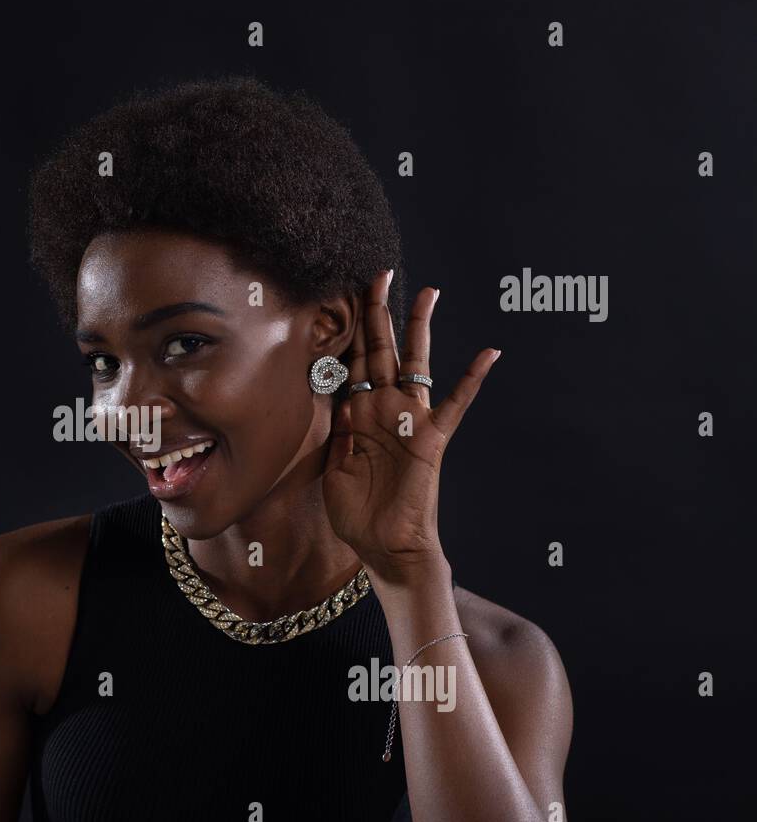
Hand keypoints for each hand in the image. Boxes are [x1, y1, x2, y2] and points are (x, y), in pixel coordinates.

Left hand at [322, 269, 498, 585]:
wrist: (385, 548)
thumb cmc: (359, 514)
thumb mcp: (333, 466)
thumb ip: (336, 430)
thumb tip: (334, 397)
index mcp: (358, 415)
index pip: (352, 362)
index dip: (348, 331)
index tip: (344, 296)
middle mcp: (385, 410)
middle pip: (381, 350)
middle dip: (378, 312)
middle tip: (379, 273)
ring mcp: (410, 421)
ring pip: (415, 364)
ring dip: (421, 328)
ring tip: (429, 292)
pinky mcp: (431, 439)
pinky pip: (456, 404)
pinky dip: (472, 379)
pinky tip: (489, 352)